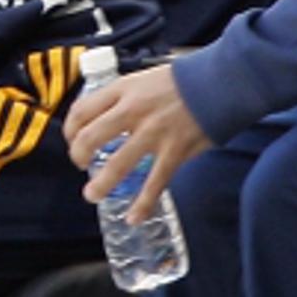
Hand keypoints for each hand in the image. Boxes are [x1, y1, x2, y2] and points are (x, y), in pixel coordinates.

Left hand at [64, 64, 211, 223]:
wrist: (226, 79)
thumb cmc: (184, 80)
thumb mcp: (145, 79)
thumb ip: (124, 98)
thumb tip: (103, 118)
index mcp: (123, 90)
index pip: (81, 111)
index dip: (70, 130)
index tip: (73, 140)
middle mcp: (134, 110)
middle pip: (89, 138)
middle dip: (78, 156)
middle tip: (80, 165)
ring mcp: (154, 132)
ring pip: (116, 165)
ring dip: (100, 185)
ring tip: (92, 195)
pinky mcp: (175, 150)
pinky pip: (154, 183)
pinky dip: (142, 204)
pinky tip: (133, 217)